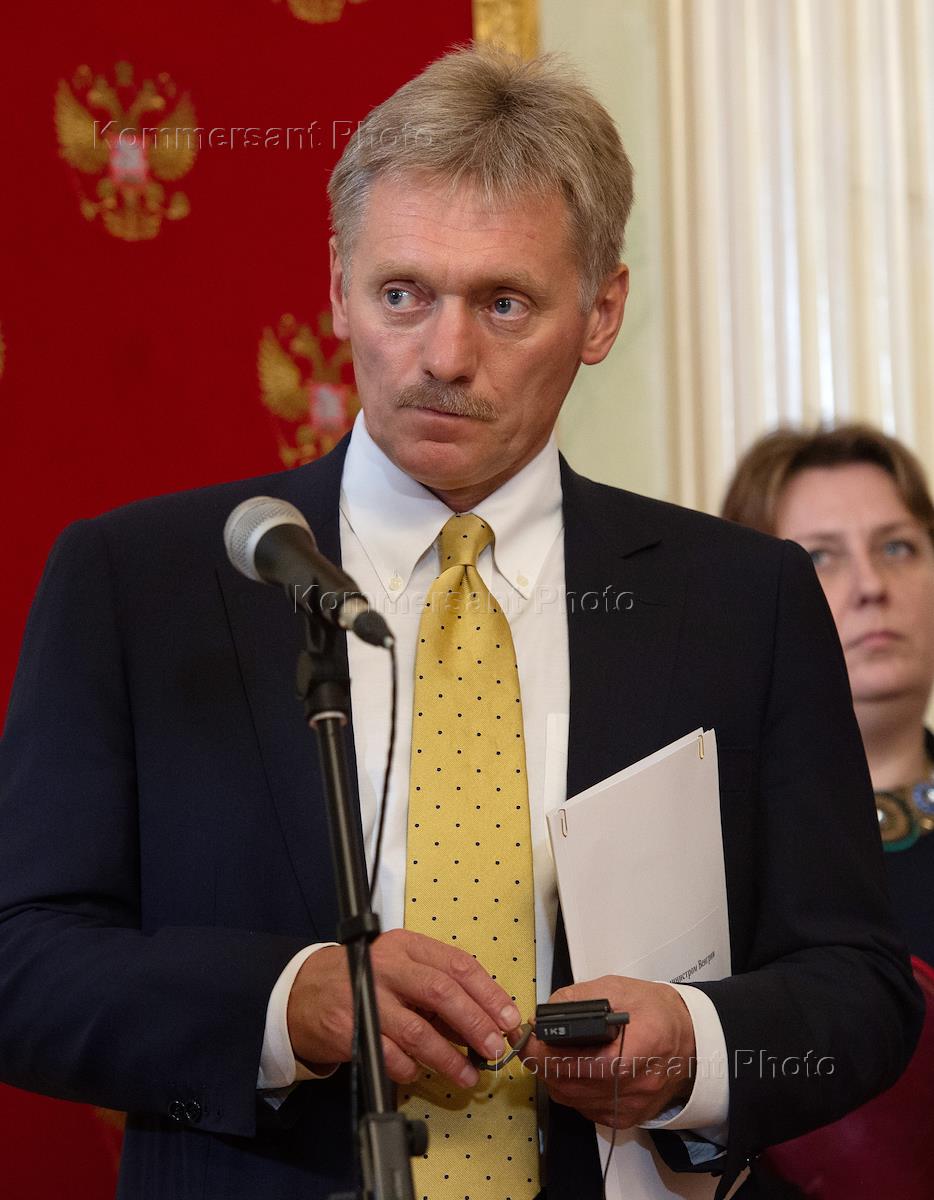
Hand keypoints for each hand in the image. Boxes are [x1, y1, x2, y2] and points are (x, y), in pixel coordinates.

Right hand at [286, 929, 521, 1088]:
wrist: (304, 993)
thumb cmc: (364, 978)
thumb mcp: (402, 969)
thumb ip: (439, 988)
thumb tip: (486, 1019)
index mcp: (407, 946)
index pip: (457, 964)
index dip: (488, 993)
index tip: (508, 1018)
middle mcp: (387, 967)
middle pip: (441, 993)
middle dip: (474, 1024)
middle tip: (494, 1048)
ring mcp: (367, 997)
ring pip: (418, 1031)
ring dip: (449, 1058)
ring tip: (469, 1075)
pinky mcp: (350, 1029)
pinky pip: (390, 1056)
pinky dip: (410, 1069)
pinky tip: (419, 1073)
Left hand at [519, 976, 695, 1127]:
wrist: (690, 1039)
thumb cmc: (657, 1012)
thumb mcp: (618, 988)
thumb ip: (579, 998)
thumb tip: (546, 1012)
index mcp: (639, 1046)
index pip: (583, 1061)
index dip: (546, 1052)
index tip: (527, 1038)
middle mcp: (637, 1083)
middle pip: (571, 1084)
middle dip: (542, 1063)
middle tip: (531, 1043)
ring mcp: (631, 1105)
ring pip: (573, 1100)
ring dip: (553, 1078)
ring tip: (550, 1053)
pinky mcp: (626, 1117)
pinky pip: (584, 1108)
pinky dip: (571, 1090)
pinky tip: (572, 1070)